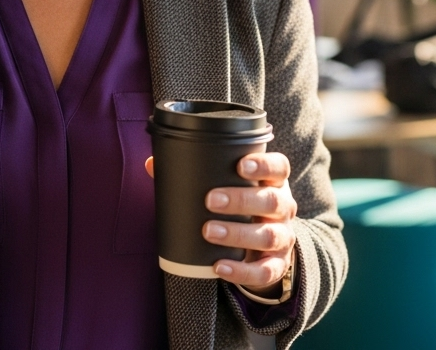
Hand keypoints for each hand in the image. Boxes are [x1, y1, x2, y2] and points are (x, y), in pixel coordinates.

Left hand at [147, 153, 297, 292]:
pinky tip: (219, 266)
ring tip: (209, 231)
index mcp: (273, 183)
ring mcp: (283, 237)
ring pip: (269, 236)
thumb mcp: (227, 189)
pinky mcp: (277, 266)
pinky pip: (264, 271)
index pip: (279, 168)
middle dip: (241, 200)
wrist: (262, 248)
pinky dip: (242, 271)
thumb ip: (193, 175)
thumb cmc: (239, 209)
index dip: (264, 165)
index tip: (240, 165)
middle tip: (210, 200)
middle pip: (272, 201)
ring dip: (238, 233)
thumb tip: (151, 163)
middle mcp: (283, 208)